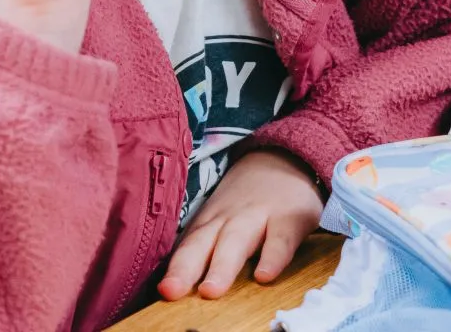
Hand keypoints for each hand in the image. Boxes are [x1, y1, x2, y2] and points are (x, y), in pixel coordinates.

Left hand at [158, 149, 324, 299]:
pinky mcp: (289, 218)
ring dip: (221, 265)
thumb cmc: (248, 201)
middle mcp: (229, 218)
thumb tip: (178, 287)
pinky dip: (272, 257)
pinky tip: (264, 276)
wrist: (287, 158)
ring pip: (236, 241)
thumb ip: (205, 247)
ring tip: (210, 291)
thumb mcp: (222, 217)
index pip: (187, 247)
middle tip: (171, 292)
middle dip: (185, 268)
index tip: (160, 291)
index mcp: (210, 222)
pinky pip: (280, 240)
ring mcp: (258, 216)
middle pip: (203, 243)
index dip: (174, 268)